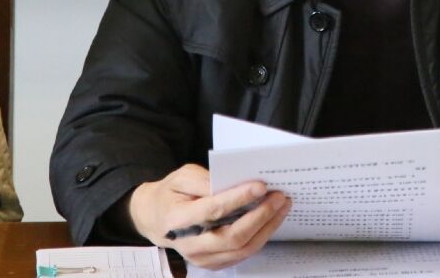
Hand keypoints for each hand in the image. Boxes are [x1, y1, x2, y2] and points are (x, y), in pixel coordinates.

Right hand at [128, 164, 290, 268]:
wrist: (156, 218)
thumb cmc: (172, 194)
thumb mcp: (182, 176)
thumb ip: (204, 180)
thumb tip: (232, 184)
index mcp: (178, 219)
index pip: (213, 211)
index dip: (238, 199)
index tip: (261, 186)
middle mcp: (190, 244)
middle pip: (232, 237)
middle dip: (261, 216)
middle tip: (279, 196)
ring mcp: (201, 258)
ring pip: (241, 249)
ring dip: (267, 228)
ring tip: (282, 206)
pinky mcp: (212, 263)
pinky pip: (242, 255)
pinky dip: (260, 237)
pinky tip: (271, 220)